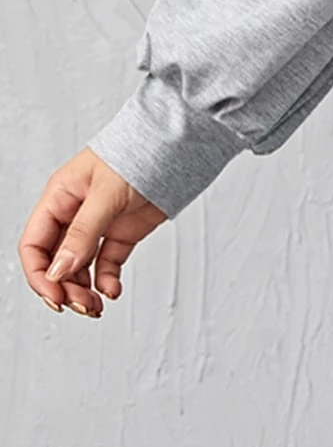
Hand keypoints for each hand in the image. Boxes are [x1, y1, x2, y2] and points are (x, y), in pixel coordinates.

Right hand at [18, 148, 167, 318]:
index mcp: (61, 196)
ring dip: (84, 290)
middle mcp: (75, 212)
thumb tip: (58, 270)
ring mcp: (100, 223)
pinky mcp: (124, 231)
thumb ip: (83, 232)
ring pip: (79, 267)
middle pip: (55, 262)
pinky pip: (107, 263)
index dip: (40, 274)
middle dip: (64, 287)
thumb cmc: (141, 149)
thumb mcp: (107, 192)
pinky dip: (107, 280)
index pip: (35, 244)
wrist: (183, 141)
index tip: (56, 296)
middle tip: (82, 305)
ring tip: (97, 305)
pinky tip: (113, 291)